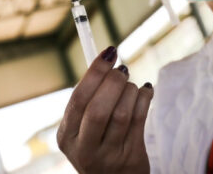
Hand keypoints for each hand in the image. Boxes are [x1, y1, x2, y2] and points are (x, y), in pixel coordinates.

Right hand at [57, 46, 153, 173]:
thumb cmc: (99, 143)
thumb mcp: (84, 128)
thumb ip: (90, 99)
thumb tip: (106, 58)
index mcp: (67, 136)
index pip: (78, 99)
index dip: (95, 73)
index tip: (109, 53)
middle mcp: (84, 149)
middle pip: (98, 109)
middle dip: (113, 82)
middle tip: (123, 69)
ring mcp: (108, 157)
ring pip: (121, 114)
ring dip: (131, 91)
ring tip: (132, 86)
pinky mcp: (131, 158)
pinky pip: (139, 120)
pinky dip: (145, 98)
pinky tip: (145, 91)